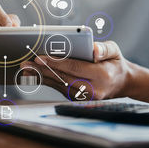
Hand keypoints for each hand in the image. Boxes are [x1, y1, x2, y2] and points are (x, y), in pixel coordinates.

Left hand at [21, 41, 148, 104]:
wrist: (121, 82)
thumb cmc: (115, 63)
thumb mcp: (114, 51)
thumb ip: (104, 49)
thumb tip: (93, 49)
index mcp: (102, 75)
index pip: (75, 67)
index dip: (56, 63)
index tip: (41, 57)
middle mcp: (94, 89)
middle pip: (64, 78)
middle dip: (44, 70)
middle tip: (27, 63)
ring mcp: (85, 97)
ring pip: (60, 85)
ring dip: (42, 77)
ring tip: (27, 69)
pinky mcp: (78, 98)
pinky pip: (60, 89)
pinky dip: (47, 82)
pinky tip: (35, 75)